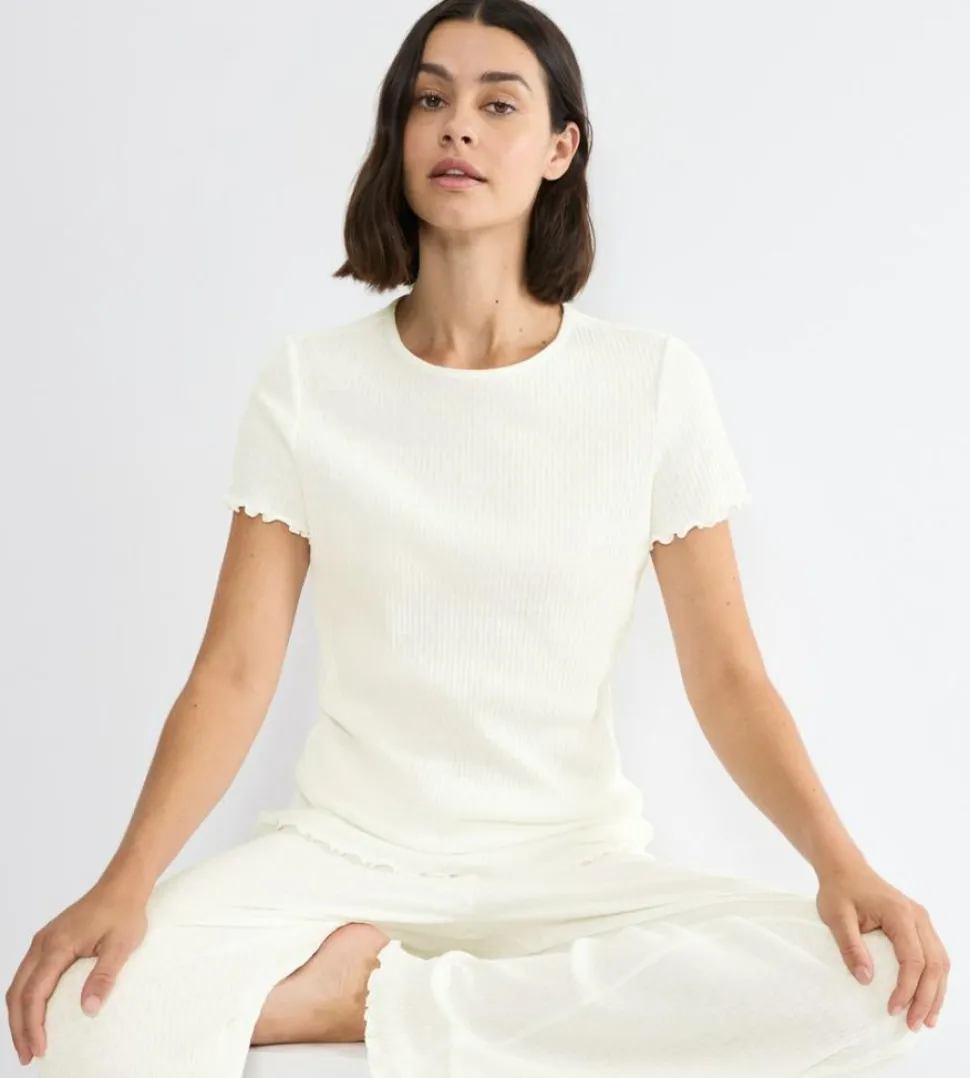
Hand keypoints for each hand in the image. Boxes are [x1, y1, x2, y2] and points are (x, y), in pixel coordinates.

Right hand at [5, 883, 147, 1065]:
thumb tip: (89, 1010)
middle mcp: (42, 944)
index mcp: (57, 946)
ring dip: (20, 1015)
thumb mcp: (122, 945)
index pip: (34, 994)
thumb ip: (104, 976)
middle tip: (27, 1056)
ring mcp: (43, 941)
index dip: (32, 1025)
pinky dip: (26, 999)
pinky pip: (28, 975)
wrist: (123, 885)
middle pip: (17, 993)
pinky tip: (36, 1013)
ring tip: (28, 1042)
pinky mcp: (49, 941)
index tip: (38, 1049)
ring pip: (19, 985)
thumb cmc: (124, 911)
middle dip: (19, 1028)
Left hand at [814, 860, 948, 1031]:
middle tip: (913, 1024)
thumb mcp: (836, 916)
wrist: (844, 867)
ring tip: (926, 1020)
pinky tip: (928, 997)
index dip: (907, 988)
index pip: (913, 959)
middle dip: (926, 998)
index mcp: (899, 914)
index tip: (893, 1009)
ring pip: (940, 962)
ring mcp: (921, 920)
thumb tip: (866, 980)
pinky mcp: (919, 925)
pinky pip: (935, 955)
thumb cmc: (839, 890)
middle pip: (934, 964)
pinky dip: (935, 979)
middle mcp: (918, 917)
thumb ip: (850, 946)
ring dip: (936, 992)